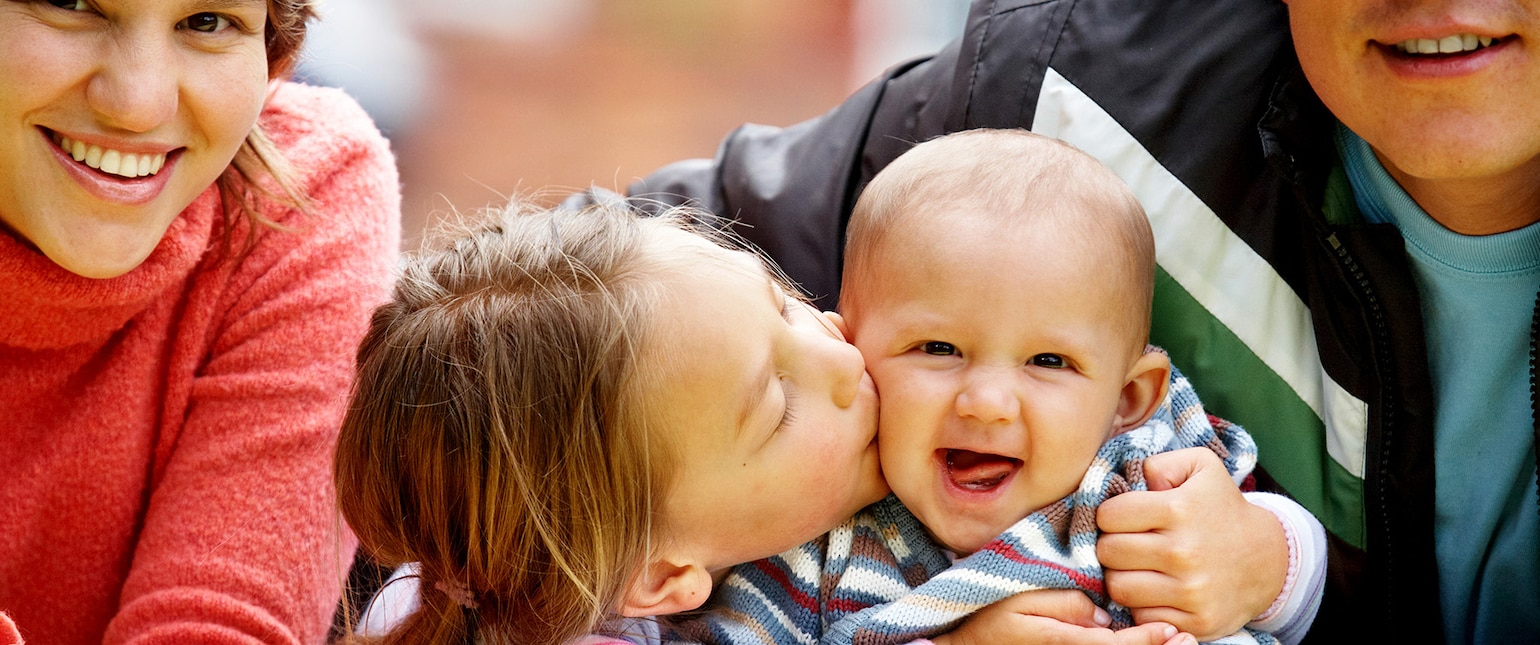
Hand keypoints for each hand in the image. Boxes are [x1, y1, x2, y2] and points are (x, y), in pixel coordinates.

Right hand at [930, 590, 1191, 644]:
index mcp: (1064, 644)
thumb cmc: (993, 618)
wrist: (969, 643)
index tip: (1172, 631)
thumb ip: (1065, 604)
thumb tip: (1102, 614)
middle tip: (1187, 639)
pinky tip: (1148, 640)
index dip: (1146, 641)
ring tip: (1179, 641)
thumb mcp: (1023, 601)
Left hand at [1096, 448, 1286, 639]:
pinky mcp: (1196, 621)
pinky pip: (1141, 616)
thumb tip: (1130, 480)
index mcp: (1179, 509)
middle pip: (1108, 552)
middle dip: (1111, 545)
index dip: (1110, 515)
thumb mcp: (1200, 467)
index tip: (1123, 518)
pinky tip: (1155, 590)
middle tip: (1127, 543)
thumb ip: (1158, 463)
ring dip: (1121, 576)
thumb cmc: (1222, 508)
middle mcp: (1183, 551)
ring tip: (1137, 567)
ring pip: (1118, 587)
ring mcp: (1191, 590)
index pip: (1108, 515)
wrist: (1267, 559)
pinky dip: (1142, 605)